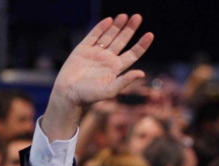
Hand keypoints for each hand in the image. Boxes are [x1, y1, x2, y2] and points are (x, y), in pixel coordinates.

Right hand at [42, 14, 153, 139]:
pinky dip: (101, 27)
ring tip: (124, 16)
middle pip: (122, 41)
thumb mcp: (110, 90)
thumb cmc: (89, 96)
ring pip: (109, 36)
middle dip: (130, 29)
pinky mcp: (83, 49)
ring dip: (117, 26)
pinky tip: (109, 20)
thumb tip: (142, 73)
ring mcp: (96, 52)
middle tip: (137, 17)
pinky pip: (94, 35)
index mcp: (116, 68)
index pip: (133, 54)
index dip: (142, 44)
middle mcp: (108, 59)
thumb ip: (125, 81)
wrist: (68, 94)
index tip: (150, 34)